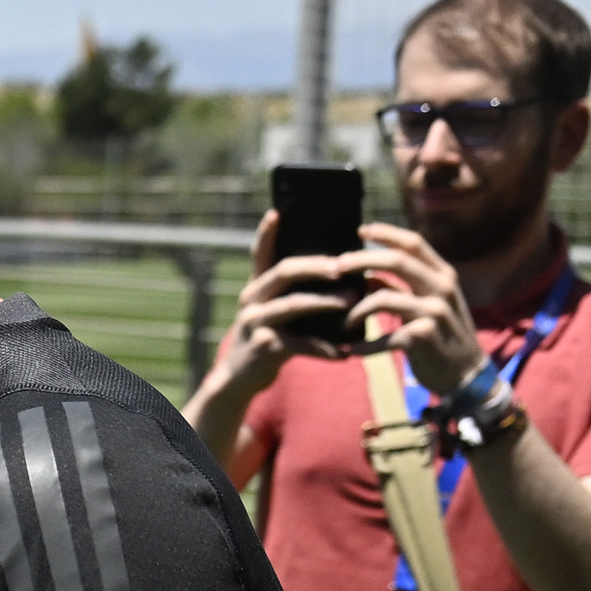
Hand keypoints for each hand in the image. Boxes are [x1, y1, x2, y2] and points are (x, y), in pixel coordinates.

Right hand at [205, 210, 378, 393]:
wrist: (239, 378)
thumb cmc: (268, 338)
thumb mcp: (272, 311)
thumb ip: (293, 293)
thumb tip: (339, 273)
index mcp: (256, 287)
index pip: (260, 253)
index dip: (267, 233)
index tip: (277, 212)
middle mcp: (252, 300)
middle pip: (283, 272)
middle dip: (316, 266)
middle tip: (342, 266)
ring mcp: (255, 324)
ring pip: (292, 305)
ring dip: (324, 302)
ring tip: (351, 301)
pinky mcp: (265, 349)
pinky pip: (301, 344)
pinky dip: (325, 348)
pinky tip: (345, 352)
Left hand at [339, 220, 484, 400]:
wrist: (466, 374)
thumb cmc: (441, 335)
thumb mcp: (427, 304)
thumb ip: (401, 287)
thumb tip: (366, 272)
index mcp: (443, 275)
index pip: (414, 243)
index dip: (387, 233)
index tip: (361, 229)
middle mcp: (441, 288)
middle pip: (397, 261)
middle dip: (361, 260)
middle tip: (336, 267)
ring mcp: (434, 312)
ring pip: (384, 297)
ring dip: (356, 310)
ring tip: (345, 323)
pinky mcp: (423, 338)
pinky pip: (384, 336)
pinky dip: (365, 345)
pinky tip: (353, 350)